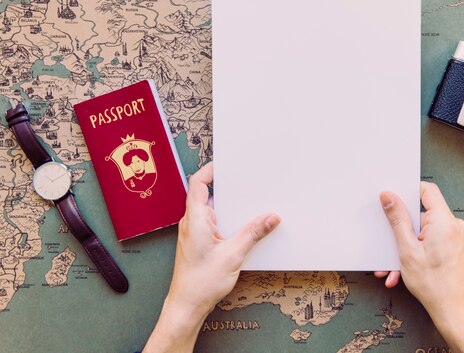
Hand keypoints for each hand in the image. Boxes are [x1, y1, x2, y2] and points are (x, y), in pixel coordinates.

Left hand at [144, 162, 279, 352]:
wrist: (187, 306)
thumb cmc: (200, 282)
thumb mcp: (233, 254)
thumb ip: (253, 233)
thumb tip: (270, 218)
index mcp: (195, 218)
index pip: (198, 184)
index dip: (210, 170)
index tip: (226, 164)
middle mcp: (192, 223)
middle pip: (207, 195)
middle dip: (227, 189)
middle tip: (245, 183)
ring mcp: (194, 233)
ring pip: (212, 211)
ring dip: (229, 208)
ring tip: (248, 207)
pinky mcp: (199, 244)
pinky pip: (213, 224)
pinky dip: (227, 222)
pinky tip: (242, 229)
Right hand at [376, 182, 463, 352]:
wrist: (453, 310)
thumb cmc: (434, 285)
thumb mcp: (407, 249)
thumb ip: (398, 219)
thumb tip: (389, 196)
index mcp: (444, 221)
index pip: (427, 190)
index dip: (408, 190)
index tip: (392, 198)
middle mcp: (452, 225)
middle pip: (421, 213)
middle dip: (401, 229)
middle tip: (388, 241)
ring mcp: (454, 236)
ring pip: (422, 231)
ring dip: (405, 246)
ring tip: (394, 265)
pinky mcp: (452, 245)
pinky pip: (429, 240)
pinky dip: (415, 251)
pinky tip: (402, 270)